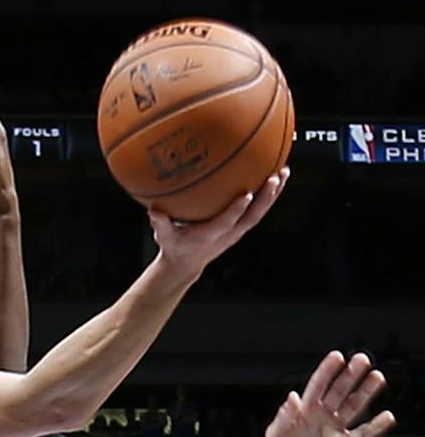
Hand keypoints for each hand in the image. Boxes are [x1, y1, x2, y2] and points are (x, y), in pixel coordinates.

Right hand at [148, 170, 287, 280]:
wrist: (186, 264)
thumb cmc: (175, 247)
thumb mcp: (164, 237)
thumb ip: (160, 223)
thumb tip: (153, 210)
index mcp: (211, 235)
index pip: (227, 222)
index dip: (238, 209)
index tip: (246, 194)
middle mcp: (229, 233)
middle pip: (252, 216)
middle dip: (265, 198)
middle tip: (274, 178)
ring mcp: (237, 230)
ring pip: (260, 212)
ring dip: (273, 193)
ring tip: (283, 172)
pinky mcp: (240, 225)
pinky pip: (257, 208)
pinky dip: (268, 193)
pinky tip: (274, 173)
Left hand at [262, 351, 394, 436]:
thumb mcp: (275, 436)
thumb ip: (283, 418)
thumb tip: (292, 397)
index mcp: (305, 410)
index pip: (318, 386)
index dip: (327, 371)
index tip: (337, 356)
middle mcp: (323, 415)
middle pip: (340, 391)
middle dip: (351, 375)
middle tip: (362, 359)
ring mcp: (335, 429)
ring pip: (354, 406)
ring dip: (366, 392)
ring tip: (377, 376)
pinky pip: (363, 434)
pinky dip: (376, 427)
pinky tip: (388, 417)